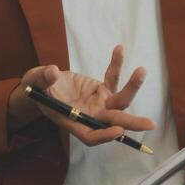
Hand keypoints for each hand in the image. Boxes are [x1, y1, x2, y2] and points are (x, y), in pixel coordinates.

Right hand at [8, 45, 153, 145]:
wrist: (43, 85)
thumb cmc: (36, 89)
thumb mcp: (33, 83)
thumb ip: (42, 78)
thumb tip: (52, 71)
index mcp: (72, 121)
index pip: (91, 134)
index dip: (104, 135)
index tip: (117, 129)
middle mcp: (89, 115)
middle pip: (113, 121)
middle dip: (131, 122)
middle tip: (150, 124)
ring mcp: (98, 103)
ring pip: (119, 100)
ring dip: (132, 88)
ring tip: (142, 71)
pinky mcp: (101, 89)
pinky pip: (112, 78)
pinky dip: (116, 65)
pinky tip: (119, 49)